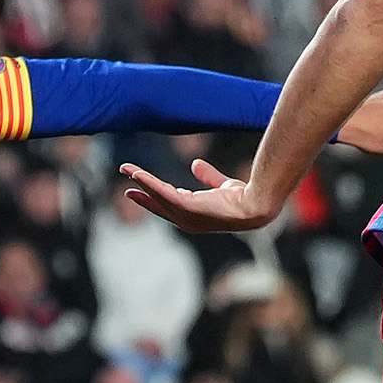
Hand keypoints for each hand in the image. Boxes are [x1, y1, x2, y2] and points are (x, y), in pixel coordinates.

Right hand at [112, 156, 271, 233]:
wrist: (256, 204)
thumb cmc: (245, 197)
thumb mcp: (222, 185)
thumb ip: (208, 176)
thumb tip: (194, 163)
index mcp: (193, 214)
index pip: (168, 202)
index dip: (154, 192)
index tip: (142, 182)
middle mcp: (186, 219)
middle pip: (157, 203)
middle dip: (140, 193)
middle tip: (126, 183)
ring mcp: (185, 216)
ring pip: (156, 196)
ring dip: (140, 182)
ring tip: (126, 169)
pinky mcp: (185, 207)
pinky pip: (161, 193)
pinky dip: (148, 183)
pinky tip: (137, 174)